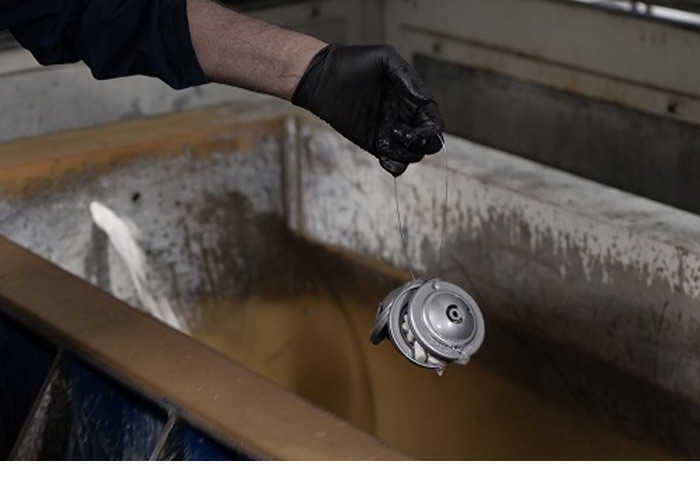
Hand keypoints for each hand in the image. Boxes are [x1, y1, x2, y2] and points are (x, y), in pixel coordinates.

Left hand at [292, 44, 443, 175]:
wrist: (321, 78)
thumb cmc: (352, 62)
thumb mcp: (384, 58)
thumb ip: (407, 77)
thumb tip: (424, 100)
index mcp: (411, 98)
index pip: (434, 120)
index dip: (434, 129)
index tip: (422, 129)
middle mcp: (403, 116)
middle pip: (428, 141)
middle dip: (422, 143)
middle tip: (402, 133)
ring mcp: (389, 132)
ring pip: (412, 155)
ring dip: (406, 153)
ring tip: (387, 136)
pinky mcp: (374, 144)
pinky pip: (393, 162)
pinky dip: (395, 166)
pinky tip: (384, 157)